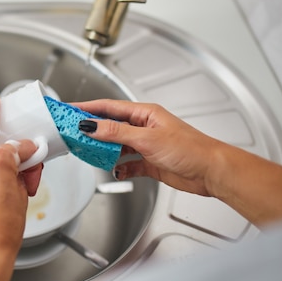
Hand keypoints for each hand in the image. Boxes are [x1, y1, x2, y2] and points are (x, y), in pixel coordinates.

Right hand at [74, 99, 281, 226]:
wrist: (211, 173)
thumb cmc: (190, 150)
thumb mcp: (147, 139)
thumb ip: (116, 133)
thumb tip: (92, 126)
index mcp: (144, 114)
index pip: (109, 108)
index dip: (87, 108)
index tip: (70, 110)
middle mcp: (144, 127)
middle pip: (110, 126)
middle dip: (92, 131)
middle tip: (73, 134)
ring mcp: (146, 145)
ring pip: (116, 145)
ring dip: (104, 151)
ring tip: (89, 153)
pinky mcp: (150, 162)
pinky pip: (127, 163)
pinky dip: (119, 167)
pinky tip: (116, 170)